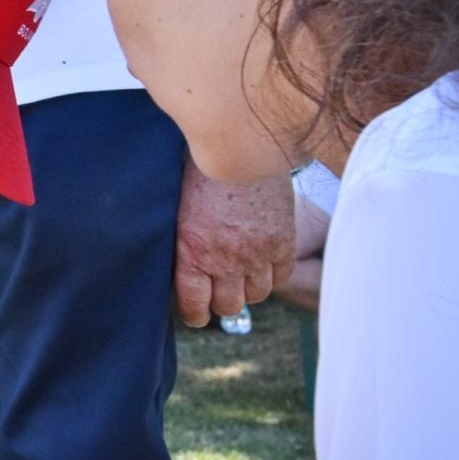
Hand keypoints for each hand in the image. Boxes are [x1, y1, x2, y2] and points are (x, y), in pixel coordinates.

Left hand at [174, 161, 294, 324]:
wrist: (235, 144)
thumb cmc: (196, 174)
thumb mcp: (176, 213)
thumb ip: (181, 245)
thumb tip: (177, 271)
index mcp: (192, 253)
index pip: (195, 306)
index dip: (195, 315)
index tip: (196, 314)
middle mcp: (225, 259)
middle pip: (228, 306)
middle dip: (220, 302)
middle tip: (218, 292)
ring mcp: (257, 252)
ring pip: (256, 295)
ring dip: (246, 289)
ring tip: (240, 274)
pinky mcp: (282, 240)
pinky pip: (280, 276)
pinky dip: (271, 275)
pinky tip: (262, 263)